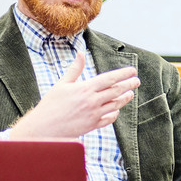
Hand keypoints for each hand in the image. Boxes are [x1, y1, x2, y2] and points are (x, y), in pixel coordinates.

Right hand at [10, 52, 139, 138]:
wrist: (44, 128)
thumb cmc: (51, 104)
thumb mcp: (62, 84)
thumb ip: (75, 69)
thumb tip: (81, 53)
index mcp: (85, 89)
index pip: (110, 79)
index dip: (123, 74)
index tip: (132, 71)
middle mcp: (92, 101)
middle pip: (116, 91)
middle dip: (128, 85)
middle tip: (137, 81)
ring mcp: (93, 115)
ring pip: (115, 105)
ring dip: (124, 99)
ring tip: (130, 94)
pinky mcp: (92, 126)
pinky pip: (108, 119)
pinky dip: (114, 113)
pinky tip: (116, 110)